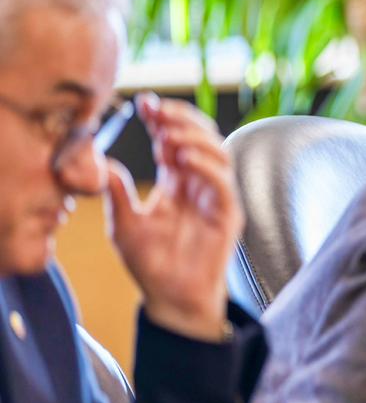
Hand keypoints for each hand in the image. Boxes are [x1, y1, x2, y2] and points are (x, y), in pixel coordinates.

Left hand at [104, 94, 241, 341]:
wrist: (170, 299)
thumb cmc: (150, 264)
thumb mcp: (123, 224)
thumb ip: (117, 193)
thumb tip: (101, 162)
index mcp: (176, 181)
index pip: (174, 139)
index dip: (163, 118)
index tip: (143, 103)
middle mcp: (199, 183)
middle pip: (201, 136)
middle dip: (181, 118)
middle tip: (158, 111)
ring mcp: (216, 197)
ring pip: (217, 151)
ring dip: (194, 137)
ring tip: (168, 134)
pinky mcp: (227, 214)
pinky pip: (222, 182)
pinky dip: (205, 165)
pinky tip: (183, 158)